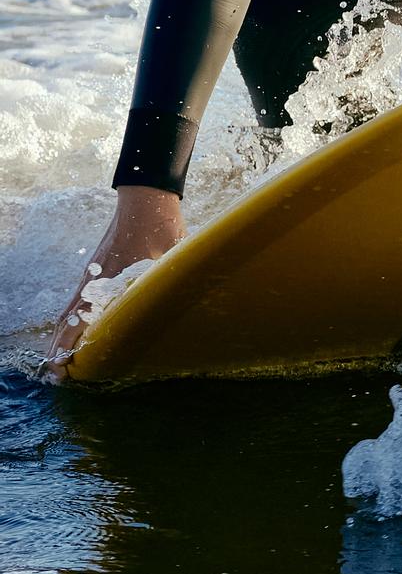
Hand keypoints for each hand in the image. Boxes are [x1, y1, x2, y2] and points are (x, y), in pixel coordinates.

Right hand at [47, 187, 184, 377]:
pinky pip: (77, 301)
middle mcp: (93, 280)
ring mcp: (92, 275)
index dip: (70, 345)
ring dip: (62, 336)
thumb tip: (174, 308)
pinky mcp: (97, 270)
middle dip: (59, 348)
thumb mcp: (169, 260)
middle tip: (56, 375)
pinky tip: (73, 332)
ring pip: (69, 312)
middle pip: (67, 320)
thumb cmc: (160, 227)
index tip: (63, 366)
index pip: (80, 319)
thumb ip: (167, 285)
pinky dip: (70, 320)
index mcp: (108, 279)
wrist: (146, 199)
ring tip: (58, 361)